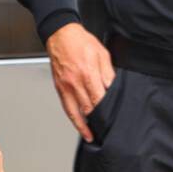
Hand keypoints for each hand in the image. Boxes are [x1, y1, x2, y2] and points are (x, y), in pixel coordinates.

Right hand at [45, 22, 113, 141]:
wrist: (61, 35)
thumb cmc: (81, 42)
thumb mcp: (102, 54)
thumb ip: (108, 74)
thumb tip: (113, 89)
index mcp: (88, 73)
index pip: (98, 99)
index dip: (105, 112)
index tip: (112, 120)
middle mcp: (75, 82)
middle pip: (87, 108)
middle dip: (97, 121)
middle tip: (106, 131)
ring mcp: (66, 87)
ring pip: (75, 112)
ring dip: (84, 126)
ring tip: (92, 136)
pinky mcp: (59, 88)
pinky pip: (66, 107)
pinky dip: (73, 119)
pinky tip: (79, 125)